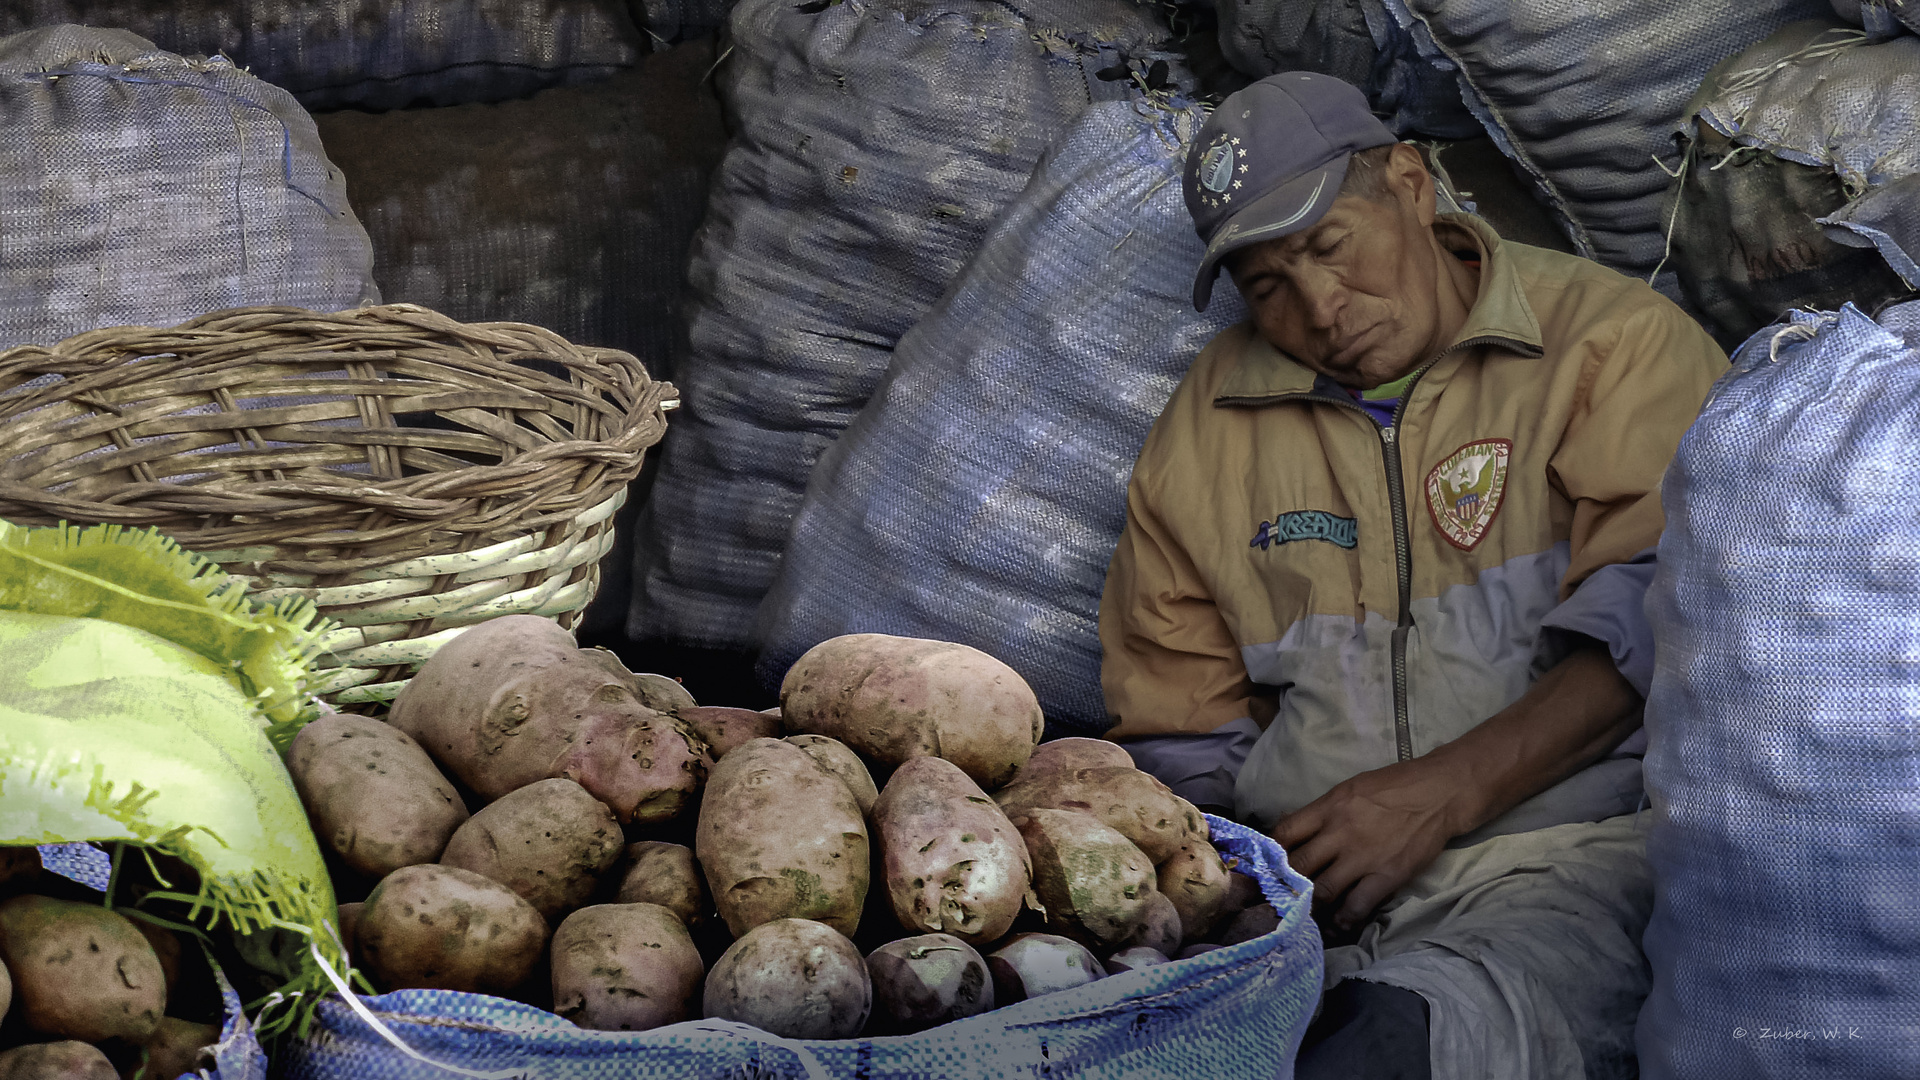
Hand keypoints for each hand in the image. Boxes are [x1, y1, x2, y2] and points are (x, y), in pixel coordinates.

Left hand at [1271, 757, 1464, 932]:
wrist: (1439, 793)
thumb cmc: (1394, 786)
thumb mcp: (1350, 789)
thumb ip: (1322, 811)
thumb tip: (1291, 827)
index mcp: (1328, 807)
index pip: (1284, 832)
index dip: (1269, 853)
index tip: (1264, 868)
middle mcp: (1339, 833)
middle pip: (1298, 865)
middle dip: (1282, 886)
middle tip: (1273, 902)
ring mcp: (1362, 857)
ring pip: (1322, 890)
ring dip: (1309, 908)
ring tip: (1300, 920)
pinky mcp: (1386, 876)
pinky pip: (1356, 906)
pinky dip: (1343, 921)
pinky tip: (1336, 927)